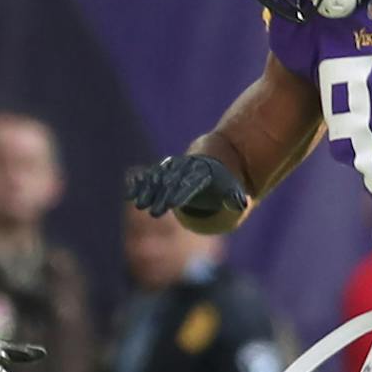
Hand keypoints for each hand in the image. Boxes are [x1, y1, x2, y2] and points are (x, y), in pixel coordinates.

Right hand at [126, 154, 248, 218]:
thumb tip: (242, 204)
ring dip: (149, 192)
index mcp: (203, 173)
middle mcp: (186, 169)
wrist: (215, 158)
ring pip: (159, 179)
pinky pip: (151, 178)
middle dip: (163, 197)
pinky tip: (129, 195)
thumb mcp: (233, 189)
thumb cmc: (224, 182)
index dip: (180, 193)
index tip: (172, 204)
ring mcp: (174, 169)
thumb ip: (234, 198)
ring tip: (139, 206)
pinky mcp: (164, 172)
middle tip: (155, 213)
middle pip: (173, 183)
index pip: (191, 184)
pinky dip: (140, 185)